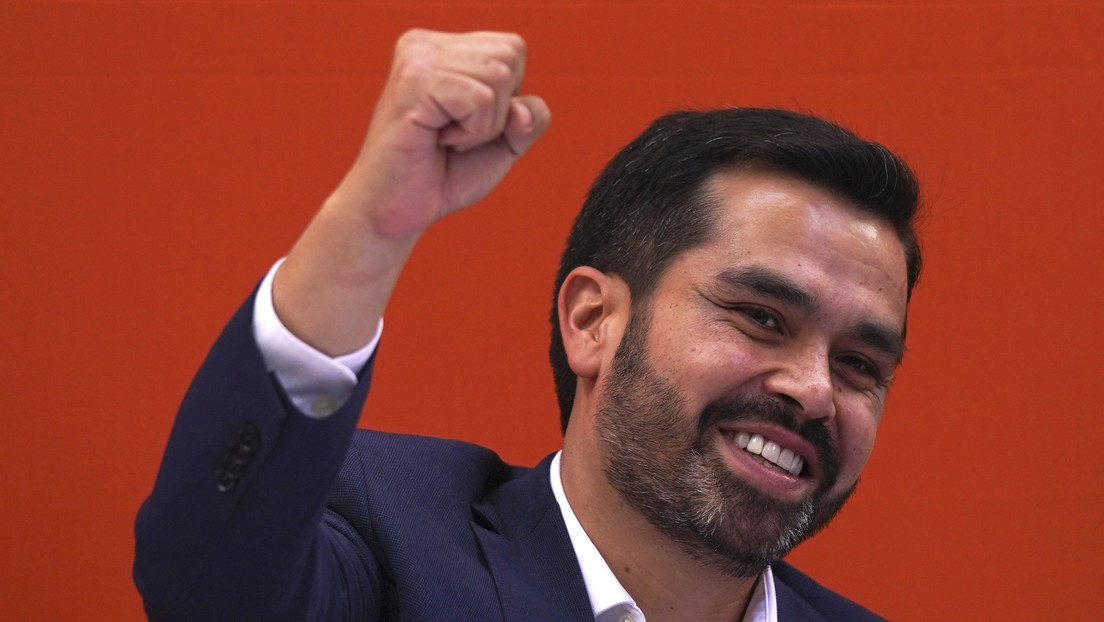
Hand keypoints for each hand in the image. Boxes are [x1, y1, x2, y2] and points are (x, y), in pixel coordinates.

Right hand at [333, 29, 550, 239]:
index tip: (465, 123)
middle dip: (498, 111)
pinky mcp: (414, 81)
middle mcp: (425, 43)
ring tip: (445, 138)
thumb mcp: (503, 143)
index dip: (507, 99)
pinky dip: (472, 133)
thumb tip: (521, 108)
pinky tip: (437, 140)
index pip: (512, 48)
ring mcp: (416, 58)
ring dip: (483, 125)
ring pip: (498, 76)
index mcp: (442, 46)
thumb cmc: (444, 175)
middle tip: (454, 134)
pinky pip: (481, 99)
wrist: (396, 211)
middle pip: (510, 55)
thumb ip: (530, 119)